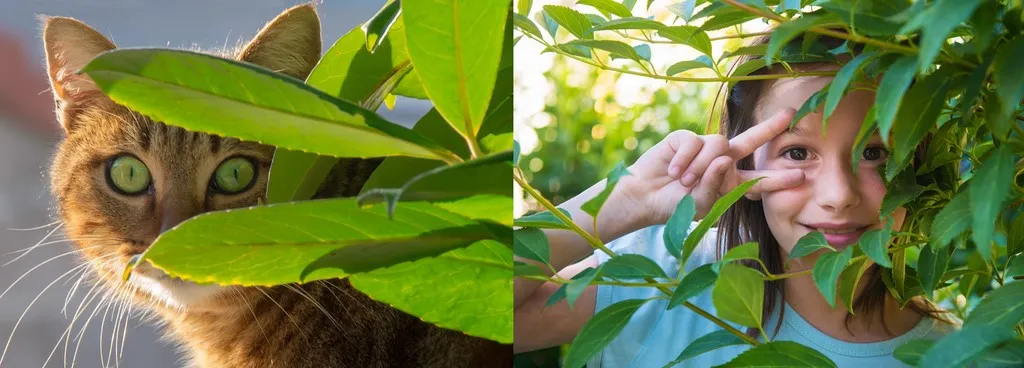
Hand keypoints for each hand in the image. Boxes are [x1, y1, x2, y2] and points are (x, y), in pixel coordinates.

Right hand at [615, 109, 805, 226]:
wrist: (644, 196)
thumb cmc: (674, 205)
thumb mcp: (701, 203)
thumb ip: (716, 184)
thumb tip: (724, 157)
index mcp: (729, 182)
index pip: (757, 179)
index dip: (778, 178)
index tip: (801, 175)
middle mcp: (721, 161)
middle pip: (750, 141)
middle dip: (770, 127)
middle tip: (790, 114)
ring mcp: (703, 148)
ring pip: (718, 145)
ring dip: (702, 167)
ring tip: (683, 182)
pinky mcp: (685, 138)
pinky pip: (694, 143)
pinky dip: (684, 160)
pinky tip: (672, 173)